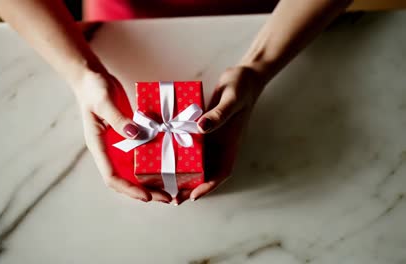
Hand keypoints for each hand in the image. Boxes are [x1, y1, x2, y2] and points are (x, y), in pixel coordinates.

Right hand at [75, 71, 172, 202]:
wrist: (92, 78)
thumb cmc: (94, 89)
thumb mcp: (104, 102)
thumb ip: (118, 119)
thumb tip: (135, 135)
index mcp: (99, 146)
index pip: (112, 177)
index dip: (129, 189)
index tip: (147, 196)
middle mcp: (109, 151)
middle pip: (126, 180)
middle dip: (145, 191)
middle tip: (167, 197)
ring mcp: (118, 145)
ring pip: (134, 171)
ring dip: (151, 181)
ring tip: (171, 188)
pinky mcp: (128, 137)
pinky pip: (140, 155)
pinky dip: (152, 163)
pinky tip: (168, 165)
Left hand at [175, 66, 265, 203]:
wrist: (244, 74)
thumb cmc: (242, 86)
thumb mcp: (232, 98)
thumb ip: (219, 114)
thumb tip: (201, 127)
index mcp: (230, 142)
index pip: (221, 171)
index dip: (208, 186)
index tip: (194, 196)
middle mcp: (220, 143)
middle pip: (206, 171)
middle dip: (191, 186)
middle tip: (172, 197)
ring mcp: (211, 136)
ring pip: (197, 160)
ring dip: (183, 172)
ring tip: (164, 182)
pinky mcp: (203, 126)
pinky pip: (191, 142)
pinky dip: (180, 149)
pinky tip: (164, 152)